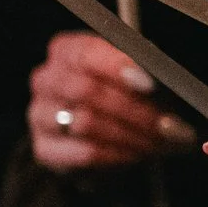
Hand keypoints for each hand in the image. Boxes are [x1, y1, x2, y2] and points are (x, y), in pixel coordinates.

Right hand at [27, 31, 196, 171]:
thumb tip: (156, 78)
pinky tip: (137, 155)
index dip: (118, 67)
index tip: (150, 84)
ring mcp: (39, 115)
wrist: (108, 137)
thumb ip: (146, 72)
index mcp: (67, 51)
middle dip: (133, 109)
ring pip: (85, 123)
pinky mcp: (44, 149)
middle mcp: (46, 79)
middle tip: (167, 125)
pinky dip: (117, 155)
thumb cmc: (126, 96)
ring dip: (129, 135)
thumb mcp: (140, 76)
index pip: (86, 53)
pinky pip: (83, 153)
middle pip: (85, 91)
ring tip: (159, 143)